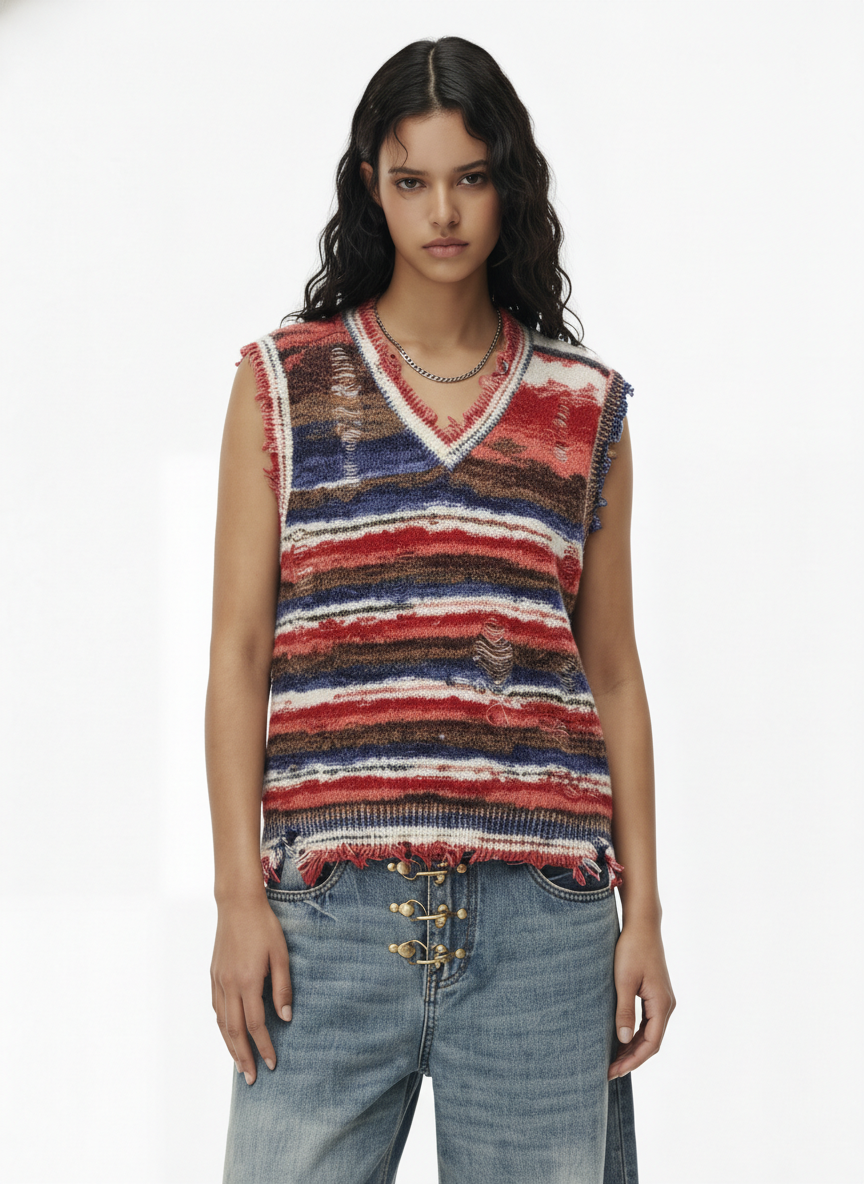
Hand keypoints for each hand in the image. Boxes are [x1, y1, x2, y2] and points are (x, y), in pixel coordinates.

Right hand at [210, 895, 292, 1084]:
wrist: (237, 904)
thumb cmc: (264, 927)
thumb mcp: (281, 955)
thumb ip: (282, 988)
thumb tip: (286, 1019)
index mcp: (247, 982)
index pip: (256, 1025)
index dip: (264, 1047)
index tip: (272, 1064)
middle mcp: (229, 986)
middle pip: (234, 1031)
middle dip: (244, 1057)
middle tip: (252, 1079)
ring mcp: (218, 981)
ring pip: (221, 1023)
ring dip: (230, 1047)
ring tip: (239, 1066)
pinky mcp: (213, 975)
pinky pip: (216, 1008)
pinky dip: (222, 1027)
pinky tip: (228, 1034)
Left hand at [608, 919, 675, 1079]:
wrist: (642, 925)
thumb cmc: (631, 949)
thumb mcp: (624, 981)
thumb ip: (624, 1011)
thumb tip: (623, 1040)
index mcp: (662, 1004)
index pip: (651, 1043)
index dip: (632, 1060)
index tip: (613, 1071)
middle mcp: (667, 1005)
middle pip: (651, 1041)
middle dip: (631, 1058)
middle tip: (609, 1071)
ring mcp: (663, 999)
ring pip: (650, 1033)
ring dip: (633, 1047)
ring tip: (612, 1060)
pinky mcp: (656, 993)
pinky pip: (648, 1022)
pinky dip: (635, 1034)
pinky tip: (620, 1039)